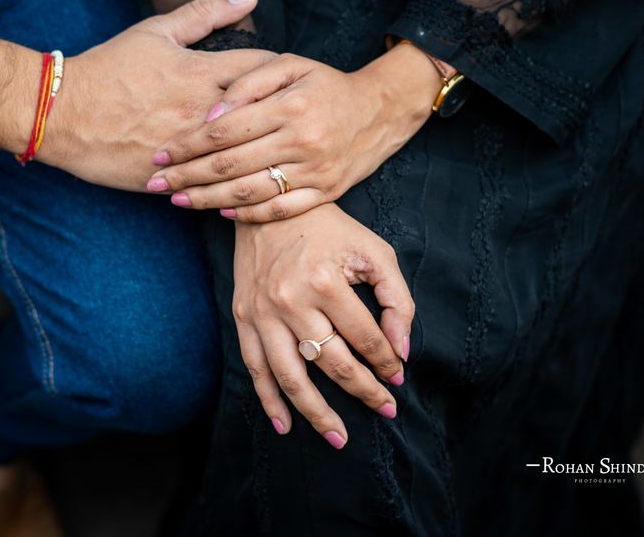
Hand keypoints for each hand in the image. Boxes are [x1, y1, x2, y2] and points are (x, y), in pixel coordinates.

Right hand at [39, 0, 273, 190]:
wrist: (62, 113)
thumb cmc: (109, 69)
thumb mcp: (155, 32)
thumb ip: (205, 14)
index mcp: (203, 72)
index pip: (266, 70)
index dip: (282, 75)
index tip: (284, 82)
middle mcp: (203, 111)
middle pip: (265, 115)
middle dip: (280, 115)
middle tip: (287, 117)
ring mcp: (190, 148)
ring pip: (244, 156)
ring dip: (260, 152)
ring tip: (269, 150)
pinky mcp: (174, 177)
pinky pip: (214, 184)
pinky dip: (229, 182)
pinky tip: (240, 179)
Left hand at [145, 44, 439, 219]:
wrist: (380, 110)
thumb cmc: (325, 84)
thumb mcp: (289, 65)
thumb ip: (246, 84)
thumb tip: (209, 117)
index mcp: (289, 106)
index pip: (224, 131)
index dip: (187, 144)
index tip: (160, 152)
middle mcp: (302, 141)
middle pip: (230, 165)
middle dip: (187, 176)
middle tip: (156, 182)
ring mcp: (315, 171)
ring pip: (250, 193)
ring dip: (208, 200)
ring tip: (179, 200)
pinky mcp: (326, 193)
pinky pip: (280, 210)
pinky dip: (248, 216)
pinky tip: (221, 213)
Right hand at [232, 203, 414, 447]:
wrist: (270, 205)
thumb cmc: (330, 229)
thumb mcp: (374, 251)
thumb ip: (396, 299)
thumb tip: (400, 350)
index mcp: (325, 280)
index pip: (364, 338)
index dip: (386, 362)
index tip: (398, 377)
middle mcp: (290, 300)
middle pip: (331, 363)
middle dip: (364, 391)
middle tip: (386, 410)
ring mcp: (262, 312)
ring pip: (290, 376)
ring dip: (316, 412)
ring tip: (339, 438)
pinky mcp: (243, 316)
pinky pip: (254, 367)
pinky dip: (269, 400)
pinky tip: (284, 425)